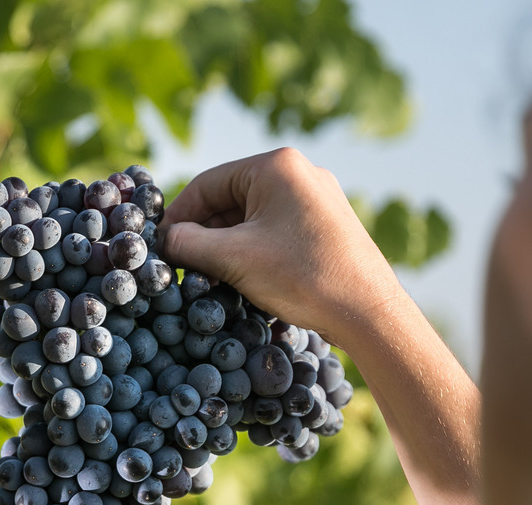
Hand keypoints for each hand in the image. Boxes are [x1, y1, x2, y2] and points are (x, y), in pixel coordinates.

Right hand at [159, 148, 404, 347]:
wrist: (368, 311)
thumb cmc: (303, 277)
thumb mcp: (235, 259)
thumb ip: (191, 245)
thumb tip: (165, 241)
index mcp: (276, 166)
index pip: (208, 184)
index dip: (179, 216)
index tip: (163, 247)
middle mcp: (300, 173)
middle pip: (231, 200)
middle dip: (205, 234)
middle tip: (186, 268)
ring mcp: (317, 200)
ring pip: (254, 218)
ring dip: (228, 247)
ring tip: (214, 279)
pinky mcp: (327, 227)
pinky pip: (277, 231)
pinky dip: (255, 251)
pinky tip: (246, 280)